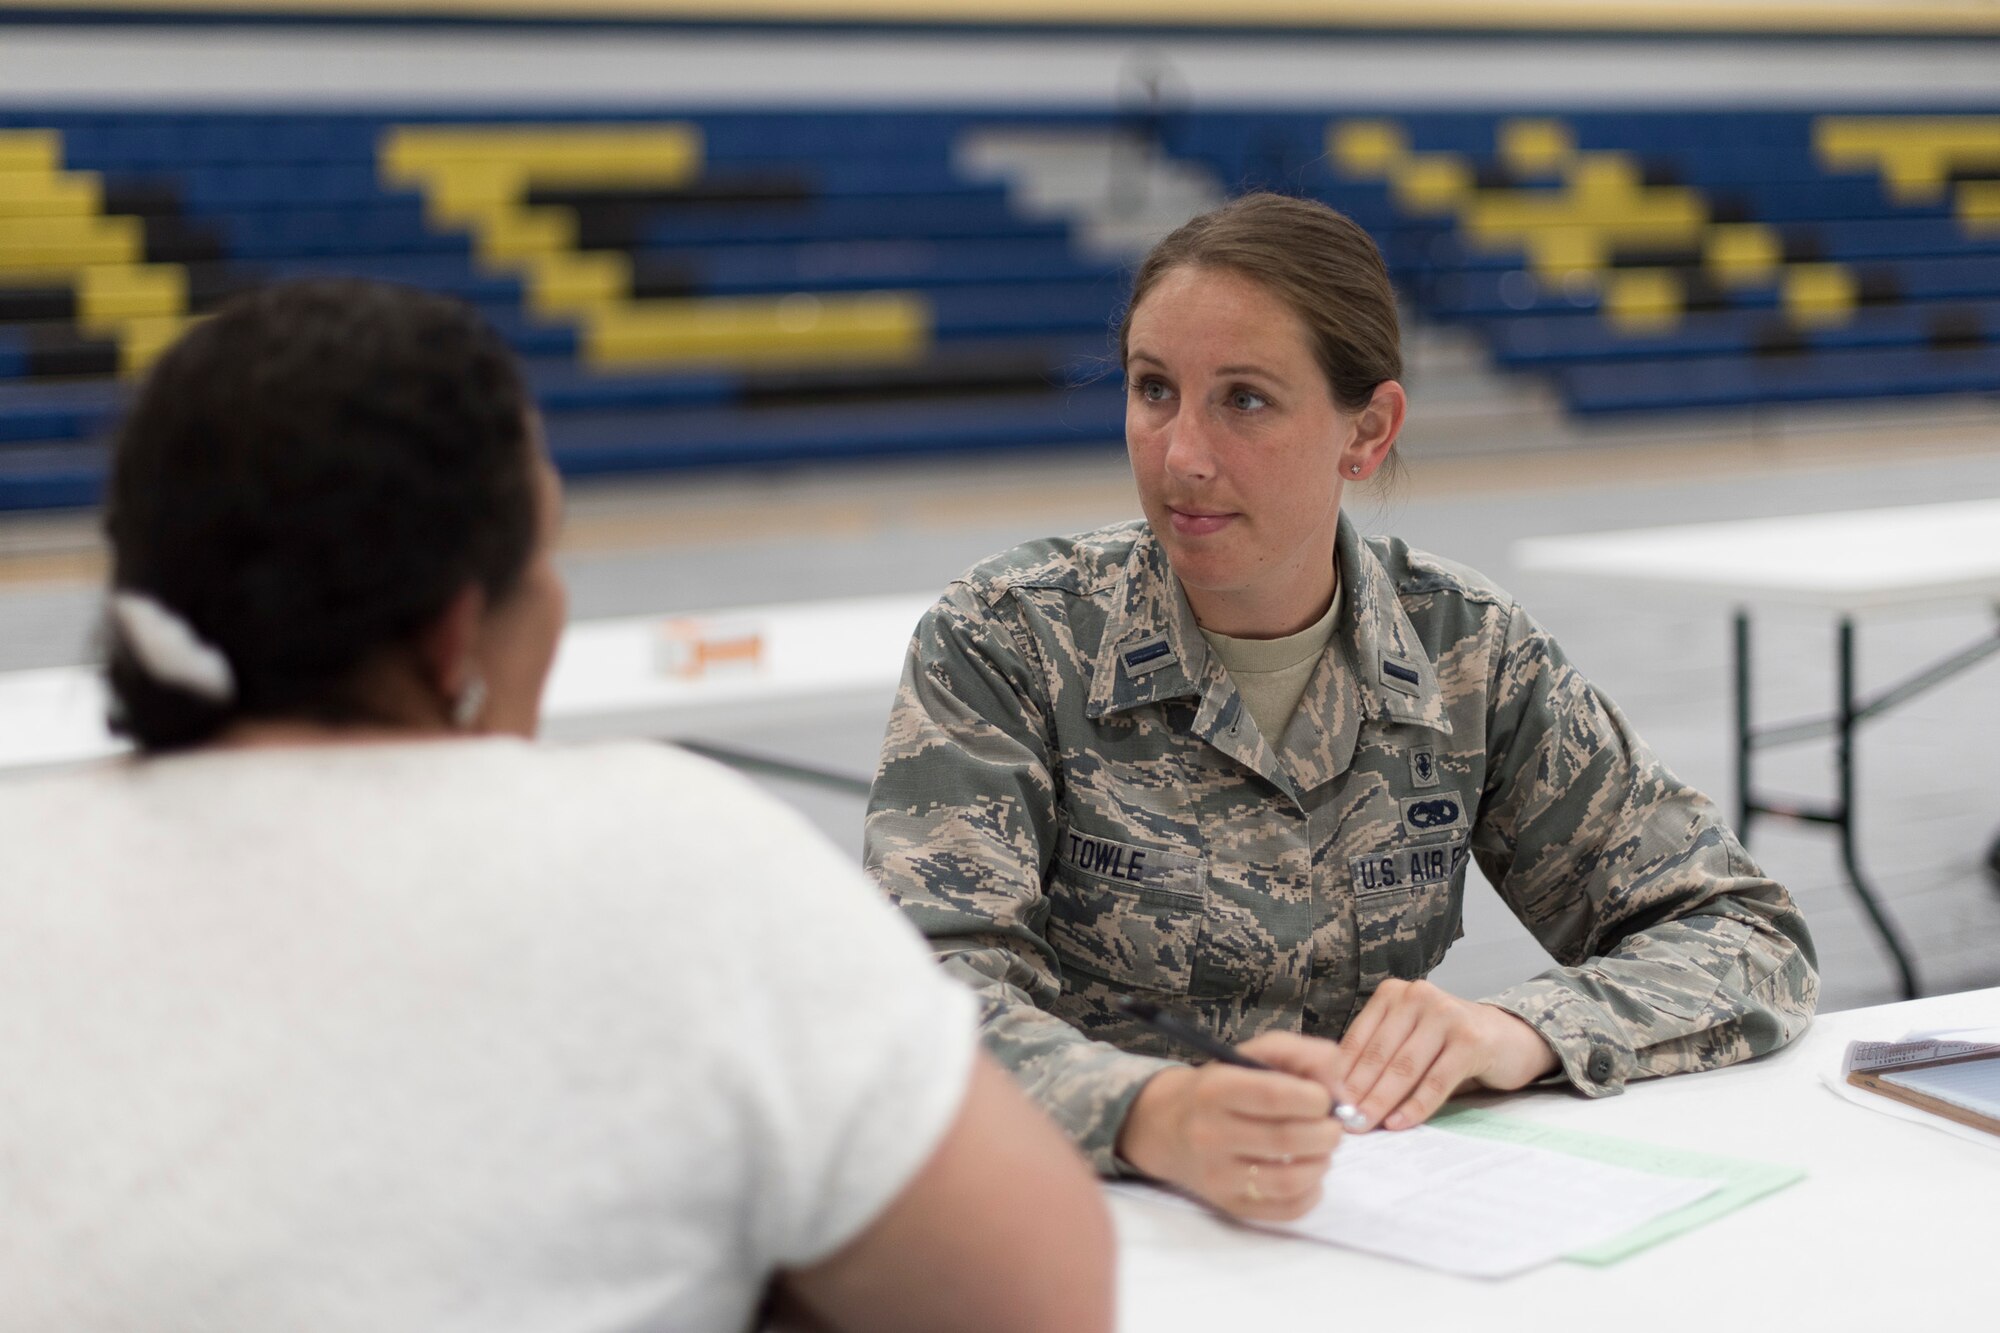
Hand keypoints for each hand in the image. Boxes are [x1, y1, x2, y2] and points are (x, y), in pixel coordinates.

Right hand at [1115, 1031, 1346, 1221]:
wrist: (1165, 1127)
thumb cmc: (1221, 1086)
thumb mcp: (1253, 1054)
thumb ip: (1302, 1055)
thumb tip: (1339, 1091)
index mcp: (1216, 1088)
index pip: (1273, 1095)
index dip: (1314, 1098)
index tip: (1324, 1099)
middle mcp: (1211, 1133)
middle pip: (1286, 1140)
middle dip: (1326, 1133)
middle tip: (1331, 1127)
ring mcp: (1218, 1175)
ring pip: (1288, 1180)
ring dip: (1321, 1164)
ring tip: (1321, 1150)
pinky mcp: (1230, 1205)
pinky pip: (1284, 1210)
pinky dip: (1311, 1194)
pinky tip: (1309, 1174)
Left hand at [1334, 979, 1558, 1131]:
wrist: (1509, 1037)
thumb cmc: (1448, 1044)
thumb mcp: (1409, 1039)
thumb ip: (1379, 1056)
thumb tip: (1339, 1094)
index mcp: (1393, 994)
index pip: (1358, 1038)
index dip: (1339, 1074)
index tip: (1324, 1102)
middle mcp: (1417, 997)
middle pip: (1378, 1054)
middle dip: (1357, 1092)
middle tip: (1340, 1121)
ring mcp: (1446, 1015)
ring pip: (1404, 1067)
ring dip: (1381, 1101)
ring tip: (1364, 1125)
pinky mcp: (1471, 1040)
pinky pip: (1436, 1080)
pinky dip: (1416, 1105)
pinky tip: (1399, 1123)